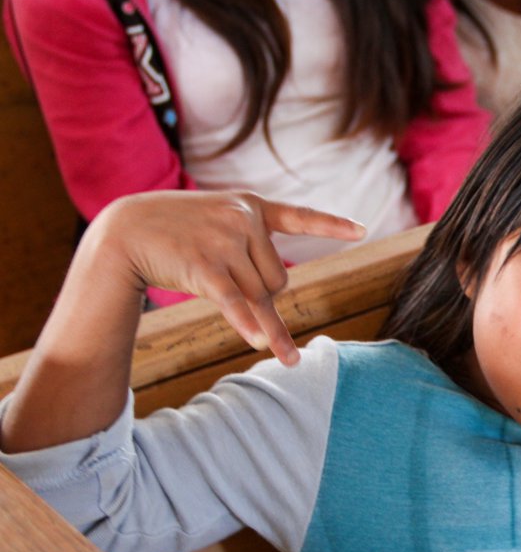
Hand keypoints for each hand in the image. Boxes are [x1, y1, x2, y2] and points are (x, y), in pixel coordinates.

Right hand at [97, 191, 364, 364]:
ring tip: (240, 319)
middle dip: (263, 294)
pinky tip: (261, 344)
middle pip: (279, 278)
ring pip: (262, 296)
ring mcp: (225, 242)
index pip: (300, 217)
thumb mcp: (217, 225)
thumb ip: (250, 249)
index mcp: (251, 206)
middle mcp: (244, 221)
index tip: (363, 230)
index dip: (331, 225)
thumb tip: (269, 307)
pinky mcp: (205, 267)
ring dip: (257, 319)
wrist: (125, 230)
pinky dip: (247, 324)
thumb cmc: (176, 232)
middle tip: (227, 282)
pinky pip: (236, 303)